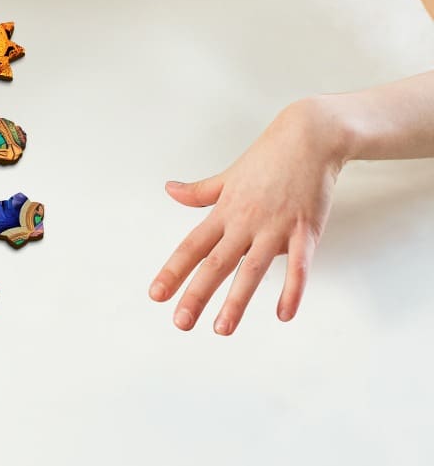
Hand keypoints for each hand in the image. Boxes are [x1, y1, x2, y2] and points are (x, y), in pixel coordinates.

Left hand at [149, 98, 347, 333]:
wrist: (309, 137)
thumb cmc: (268, 157)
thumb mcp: (228, 176)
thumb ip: (200, 191)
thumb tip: (169, 190)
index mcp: (224, 211)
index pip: (192, 246)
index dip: (172, 271)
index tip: (156, 295)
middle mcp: (244, 221)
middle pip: (215, 263)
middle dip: (196, 294)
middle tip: (180, 323)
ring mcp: (275, 226)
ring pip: (251, 269)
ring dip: (236, 301)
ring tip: (221, 329)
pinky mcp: (306, 230)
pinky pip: (298, 265)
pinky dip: (292, 289)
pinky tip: (284, 314)